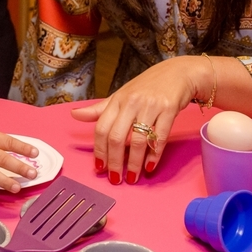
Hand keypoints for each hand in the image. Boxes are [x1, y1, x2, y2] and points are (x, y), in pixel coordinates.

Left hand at [71, 56, 201, 184]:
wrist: (177, 73)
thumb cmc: (146, 87)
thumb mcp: (121, 95)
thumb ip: (99, 109)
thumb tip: (74, 115)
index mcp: (117, 100)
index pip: (101, 129)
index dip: (99, 151)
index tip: (99, 167)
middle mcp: (131, 103)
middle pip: (117, 137)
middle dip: (115, 162)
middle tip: (115, 178)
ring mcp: (150, 106)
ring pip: (138, 140)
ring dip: (134, 163)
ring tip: (132, 177)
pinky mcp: (169, 110)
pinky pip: (159, 138)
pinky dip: (154, 155)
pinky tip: (149, 166)